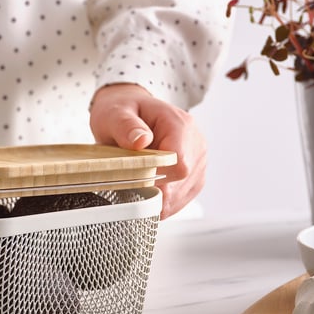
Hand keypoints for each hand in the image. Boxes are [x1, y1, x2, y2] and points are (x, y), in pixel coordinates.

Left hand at [89, 83, 206, 218]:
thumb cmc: (124, 111)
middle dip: (154, 190)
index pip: (179, 163)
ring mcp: (197, 160)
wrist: (130, 112)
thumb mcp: (115, 113)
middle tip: (129, 186)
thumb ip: (126, 126)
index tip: (135, 182)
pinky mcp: (194, 175)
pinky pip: (181, 198)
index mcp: (180, 124)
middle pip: (182, 181)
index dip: (157, 179)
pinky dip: (162, 201)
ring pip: (183, 194)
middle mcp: (195, 143)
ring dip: (158, 198)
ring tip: (136, 186)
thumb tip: (141, 141)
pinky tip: (147, 193)